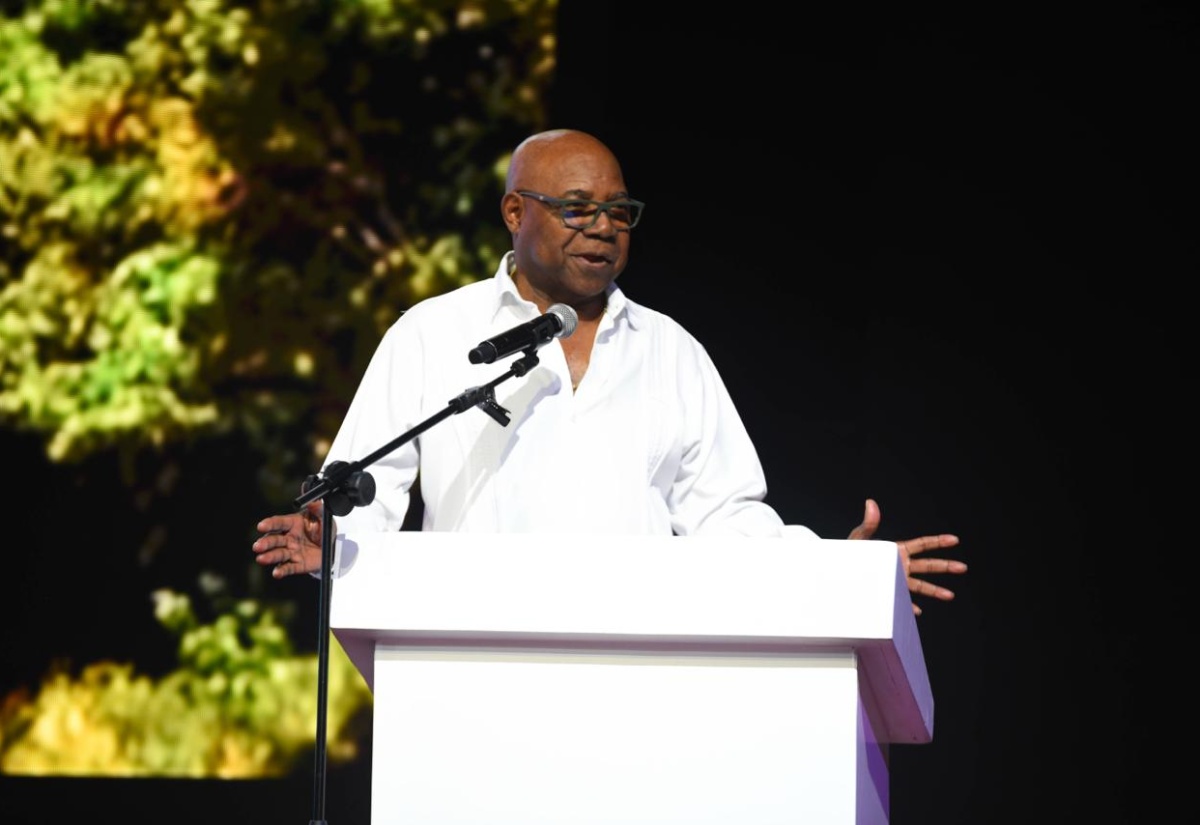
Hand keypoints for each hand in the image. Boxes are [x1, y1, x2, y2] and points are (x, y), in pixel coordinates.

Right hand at [252, 500, 323, 577]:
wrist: (333, 547)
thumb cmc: (323, 530)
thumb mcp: (323, 517)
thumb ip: (318, 509)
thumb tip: (313, 501)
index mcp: (293, 524)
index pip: (279, 523)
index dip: (269, 524)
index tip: (261, 526)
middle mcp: (289, 538)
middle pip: (274, 539)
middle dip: (265, 543)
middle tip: (258, 546)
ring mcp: (292, 552)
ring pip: (278, 554)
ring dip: (269, 557)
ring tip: (261, 559)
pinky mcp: (297, 564)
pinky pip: (289, 568)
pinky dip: (282, 571)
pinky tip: (276, 573)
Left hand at [848, 498, 966, 615]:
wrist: (836, 571)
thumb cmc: (847, 553)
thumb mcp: (859, 539)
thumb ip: (867, 524)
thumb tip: (870, 503)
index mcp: (896, 550)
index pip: (921, 545)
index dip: (938, 541)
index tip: (955, 539)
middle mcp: (899, 565)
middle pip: (927, 566)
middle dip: (945, 566)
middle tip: (963, 567)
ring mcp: (895, 580)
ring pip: (920, 586)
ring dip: (935, 590)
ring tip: (950, 595)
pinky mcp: (888, 593)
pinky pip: (902, 603)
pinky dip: (910, 607)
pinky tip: (918, 612)